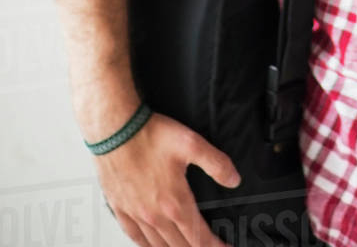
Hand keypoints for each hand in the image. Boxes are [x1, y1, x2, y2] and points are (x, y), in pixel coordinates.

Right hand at [95, 112, 238, 245]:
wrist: (114, 130)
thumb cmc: (149, 135)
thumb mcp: (192, 144)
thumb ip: (216, 163)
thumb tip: (234, 179)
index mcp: (174, 202)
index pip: (199, 237)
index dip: (215, 246)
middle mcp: (154, 214)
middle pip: (179, 246)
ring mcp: (135, 214)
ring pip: (157, 246)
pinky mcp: (120, 208)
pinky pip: (135, 237)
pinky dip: (147, 245)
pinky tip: (152, 245)